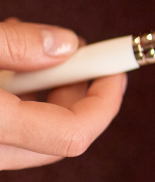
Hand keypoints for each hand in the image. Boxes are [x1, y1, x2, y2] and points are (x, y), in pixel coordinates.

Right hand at [0, 19, 125, 170]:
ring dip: (43, 92)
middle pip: (57, 136)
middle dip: (77, 93)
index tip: (116, 70)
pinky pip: (5, 129)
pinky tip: (8, 63)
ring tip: (31, 46)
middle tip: (78, 54)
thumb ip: (17, 45)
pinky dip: (16, 100)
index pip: (74, 134)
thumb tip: (66, 46)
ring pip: (29, 133)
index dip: (105, 103)